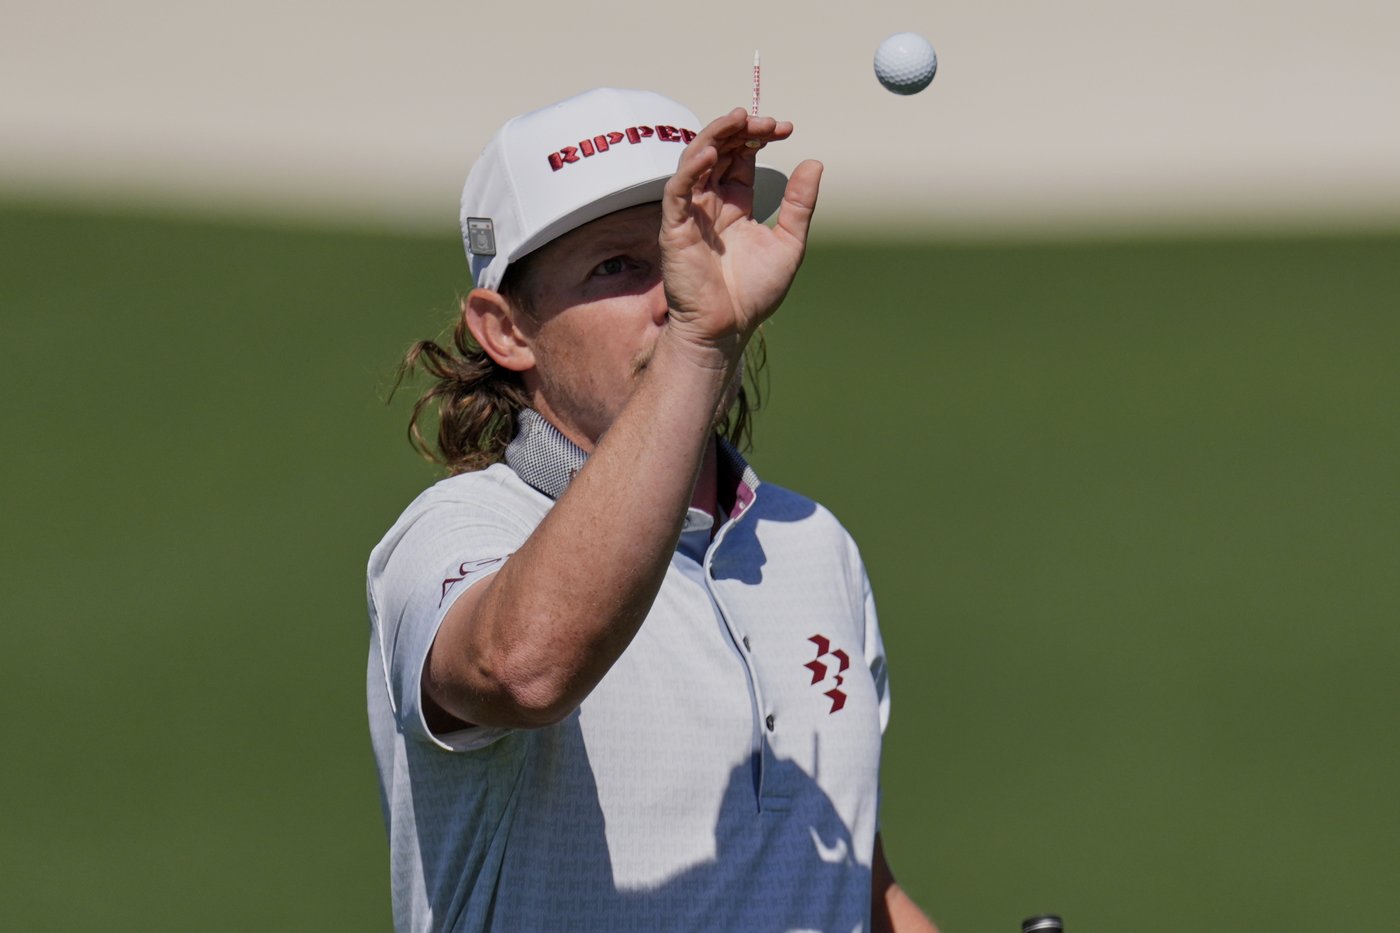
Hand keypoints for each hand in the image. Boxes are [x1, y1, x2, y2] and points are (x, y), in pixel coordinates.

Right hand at [659, 108, 822, 360]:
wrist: (728, 328)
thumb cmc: (753, 294)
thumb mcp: (789, 242)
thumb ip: (799, 204)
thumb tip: (815, 162)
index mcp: (736, 204)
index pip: (742, 156)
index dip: (760, 136)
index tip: (786, 128)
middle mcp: (711, 203)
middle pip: (720, 149)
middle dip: (741, 129)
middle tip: (768, 122)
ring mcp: (691, 213)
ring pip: (695, 160)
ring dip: (715, 135)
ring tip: (738, 119)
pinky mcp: (675, 228)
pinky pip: (677, 190)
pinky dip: (692, 168)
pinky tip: (713, 153)